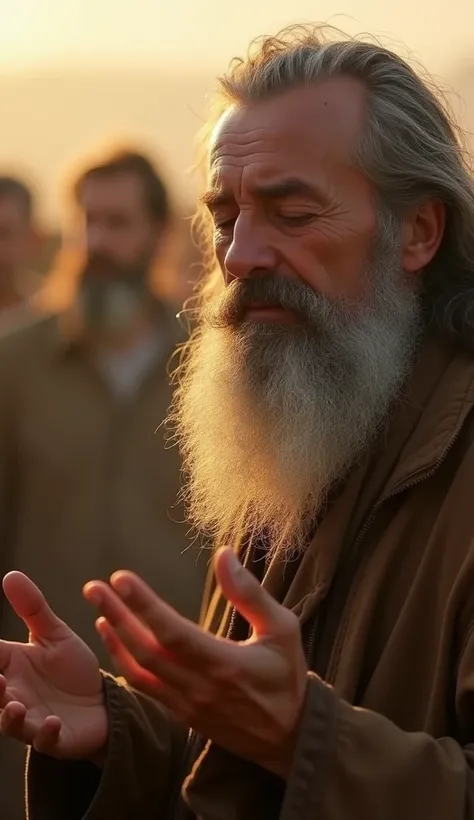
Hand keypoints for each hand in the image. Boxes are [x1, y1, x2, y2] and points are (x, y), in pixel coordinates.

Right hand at [0, 572, 106, 759]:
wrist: (103, 701)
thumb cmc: (72, 669)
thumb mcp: (54, 634)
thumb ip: (32, 609)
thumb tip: (10, 575)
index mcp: (11, 666)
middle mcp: (15, 694)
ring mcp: (32, 718)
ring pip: (10, 723)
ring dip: (9, 717)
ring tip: (14, 706)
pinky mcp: (55, 737)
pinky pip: (45, 741)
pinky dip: (46, 734)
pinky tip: (53, 723)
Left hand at [84, 548, 307, 777]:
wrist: (290, 737)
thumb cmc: (287, 676)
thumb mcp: (283, 629)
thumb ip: (250, 593)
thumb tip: (224, 555)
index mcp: (224, 664)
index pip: (172, 632)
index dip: (143, 605)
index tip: (121, 578)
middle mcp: (200, 687)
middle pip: (146, 649)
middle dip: (117, 614)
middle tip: (93, 587)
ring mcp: (187, 705)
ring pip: (139, 670)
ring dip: (114, 638)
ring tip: (98, 608)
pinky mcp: (181, 715)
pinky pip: (144, 687)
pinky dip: (123, 661)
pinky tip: (114, 639)